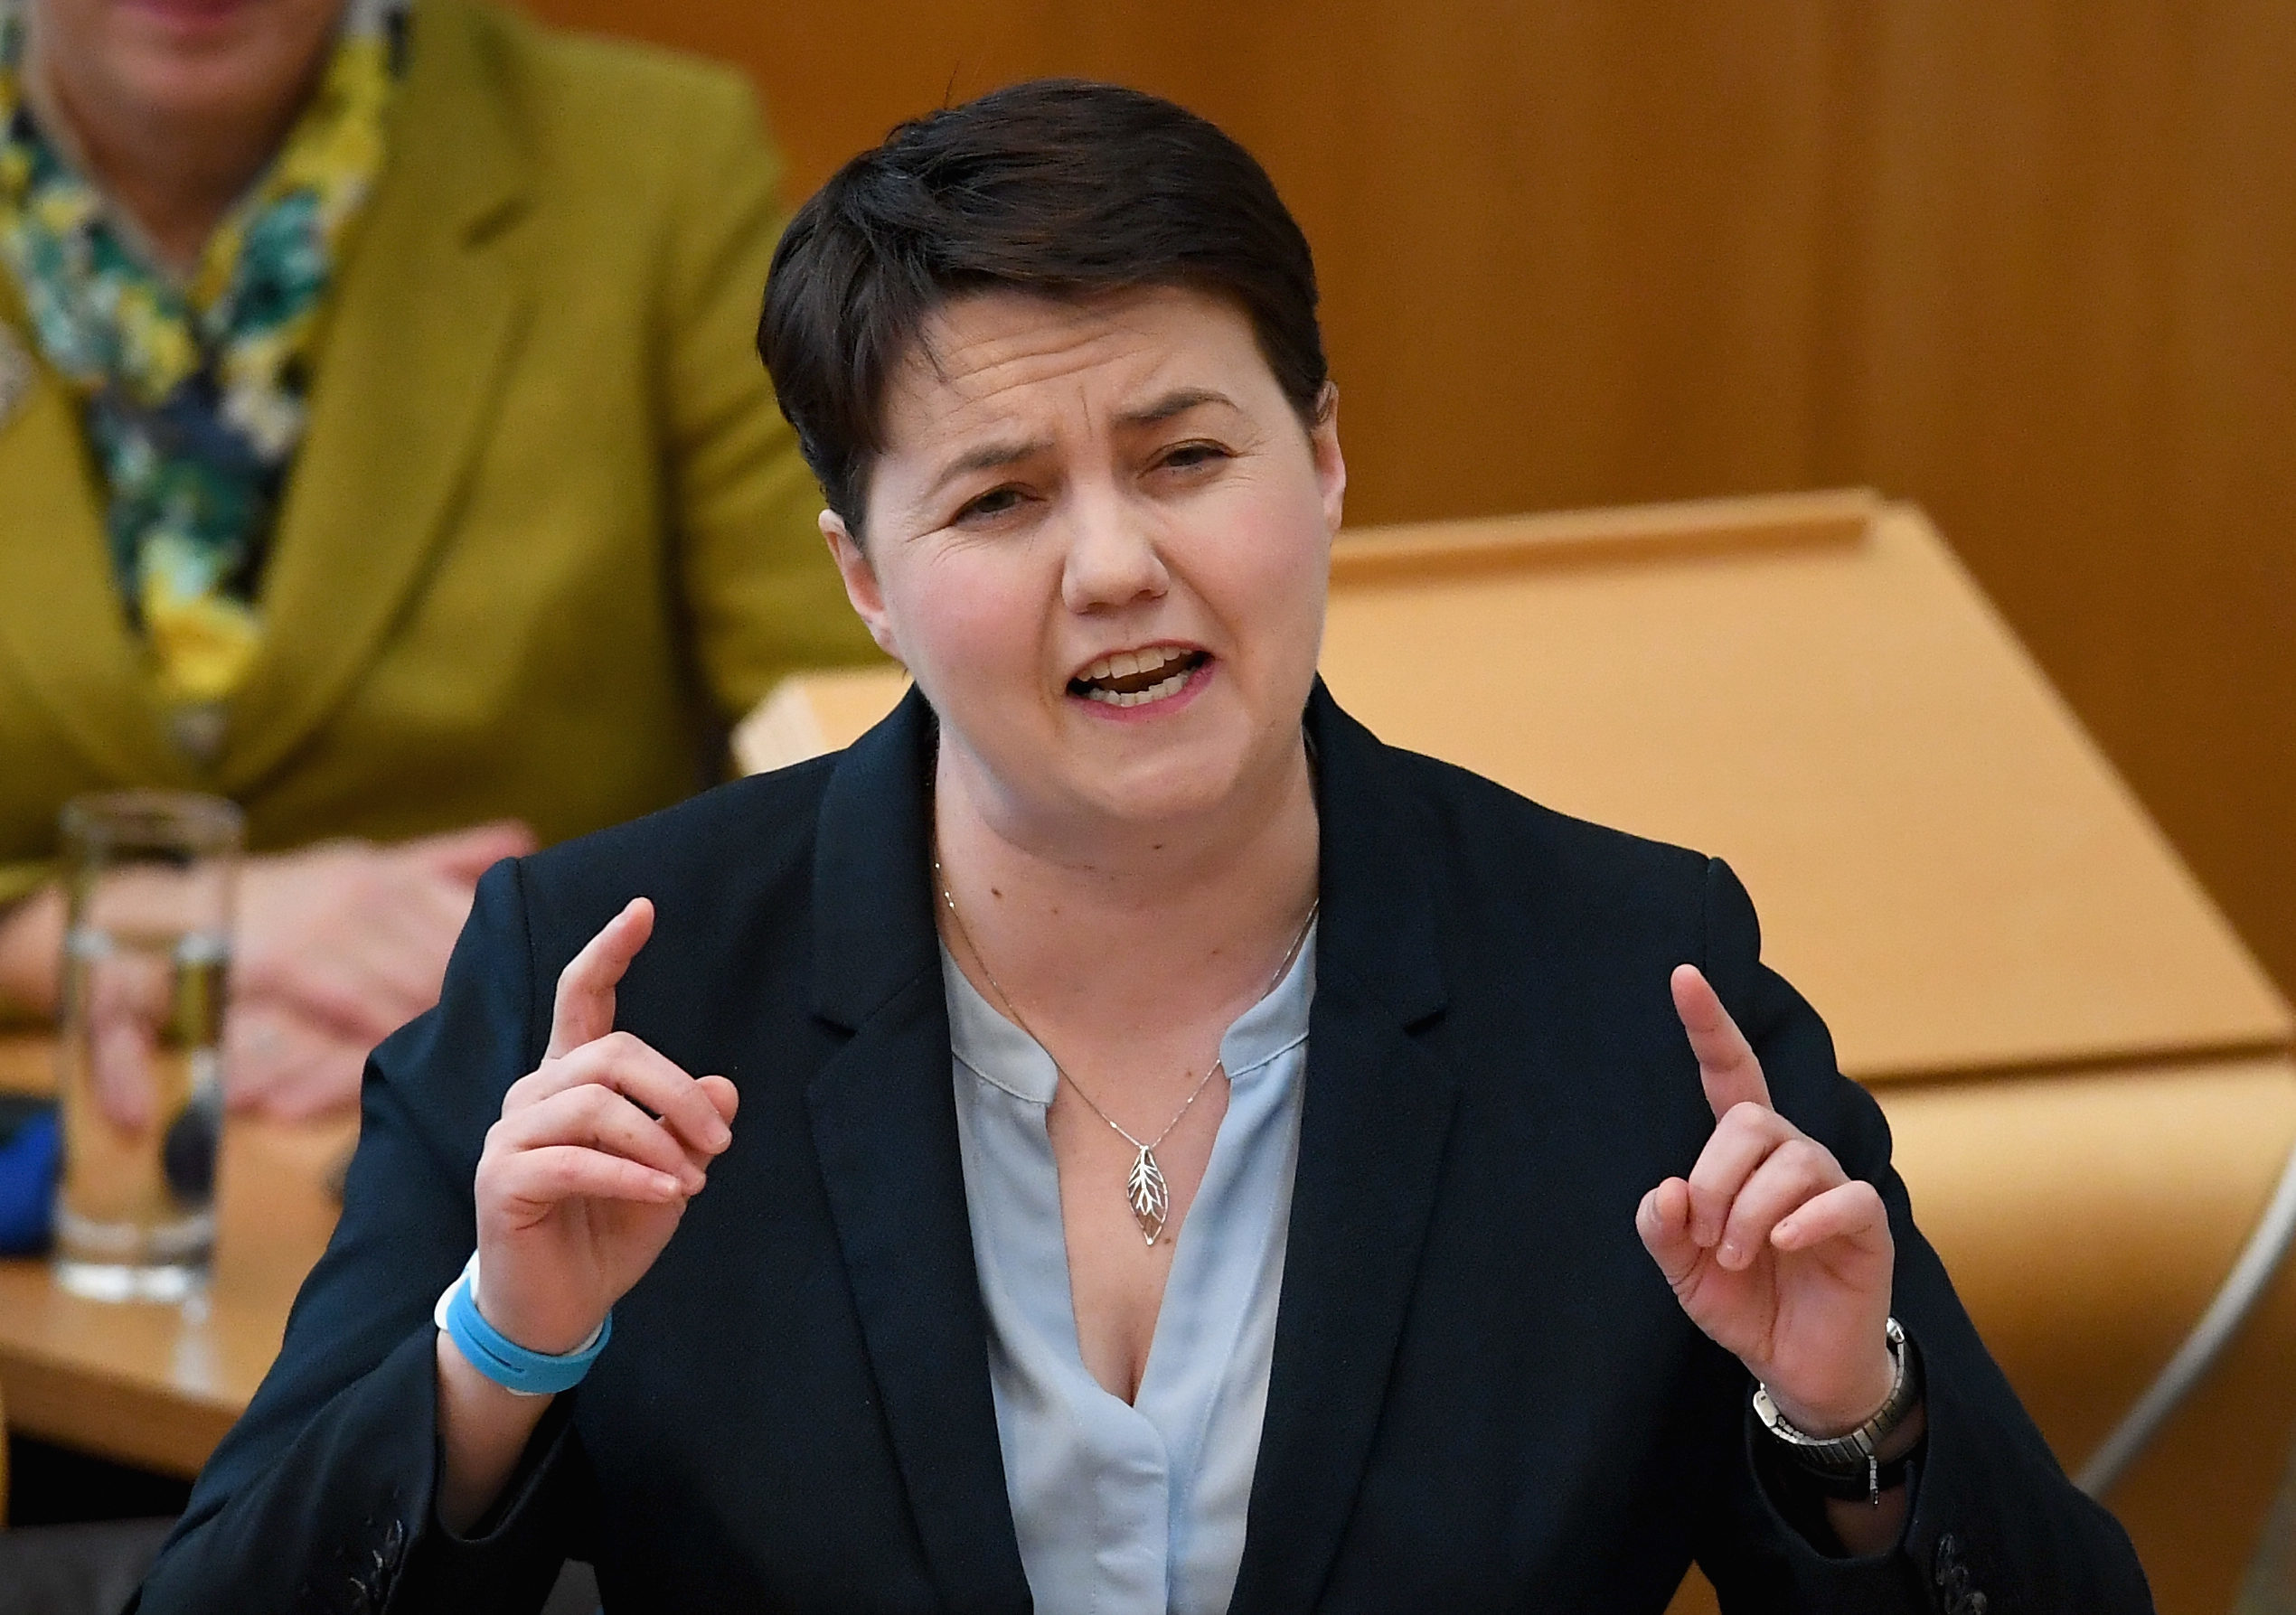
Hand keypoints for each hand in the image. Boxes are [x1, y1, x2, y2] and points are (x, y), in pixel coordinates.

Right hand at [225, 821, 536, 1114]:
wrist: (173, 917)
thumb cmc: (287, 895)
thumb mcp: (364, 865)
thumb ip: (444, 858)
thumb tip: (523, 840)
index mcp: (390, 874)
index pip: (467, 918)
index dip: (499, 959)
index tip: (521, 989)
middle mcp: (368, 894)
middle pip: (447, 958)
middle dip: (478, 999)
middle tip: (505, 1033)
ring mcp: (331, 927)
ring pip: (413, 987)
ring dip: (440, 1024)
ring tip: (470, 1054)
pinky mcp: (294, 965)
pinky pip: (361, 1009)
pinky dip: (389, 1036)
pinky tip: (410, 1057)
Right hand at [467, 899, 737, 1356]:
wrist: (560, 1309)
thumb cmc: (611, 1232)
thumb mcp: (671, 1172)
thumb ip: (691, 1127)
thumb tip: (722, 1085)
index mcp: (571, 1081)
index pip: (581, 998)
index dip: (609, 952)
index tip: (643, 909)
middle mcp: (533, 1095)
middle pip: (612, 1052)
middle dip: (677, 1091)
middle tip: (723, 1141)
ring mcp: (509, 1136)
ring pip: (594, 1103)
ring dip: (659, 1141)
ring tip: (692, 1181)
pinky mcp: (500, 1181)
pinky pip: (576, 1161)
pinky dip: (634, 1177)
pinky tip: (672, 1195)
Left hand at [1636, 964, 1895, 1435]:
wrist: (1798, 1366)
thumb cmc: (1746, 1303)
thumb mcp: (1683, 1271)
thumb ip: (1664, 1227)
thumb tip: (1669, 1188)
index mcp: (1743, 1155)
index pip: (1729, 1073)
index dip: (1708, 1026)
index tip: (1682, 974)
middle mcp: (1791, 1156)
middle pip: (1751, 1119)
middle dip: (1715, 1178)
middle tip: (1709, 1237)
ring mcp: (1832, 1186)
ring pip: (1790, 1159)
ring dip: (1749, 1212)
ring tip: (1741, 1257)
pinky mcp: (1866, 1224)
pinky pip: (1842, 1198)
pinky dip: (1804, 1221)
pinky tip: (1782, 1247)